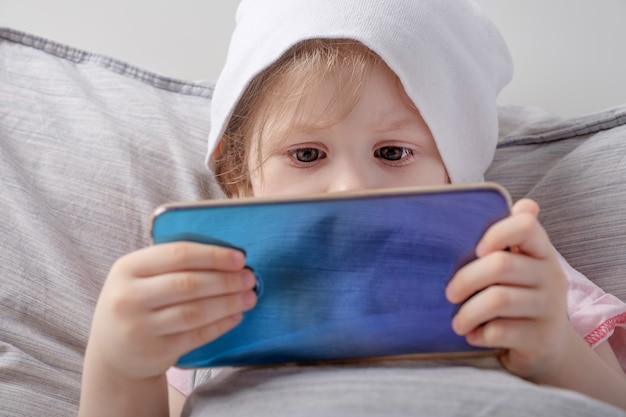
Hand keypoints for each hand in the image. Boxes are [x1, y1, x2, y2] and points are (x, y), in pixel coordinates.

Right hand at [85, 242, 257, 381]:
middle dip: (226, 280)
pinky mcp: (155, 352)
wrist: (114, 353)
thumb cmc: (137, 304)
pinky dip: (220, 324)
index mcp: (127, 268)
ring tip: (249, 297)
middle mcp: (128, 297)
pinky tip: (235, 316)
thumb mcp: (140, 277)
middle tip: (249, 278)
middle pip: (189, 284)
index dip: (213, 255)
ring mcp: (140, 327)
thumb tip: (227, 258)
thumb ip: (173, 264)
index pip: (177, 255)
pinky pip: (196, 335)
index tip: (240, 258)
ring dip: (228, 303)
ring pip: (195, 312)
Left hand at [445, 198, 572, 381]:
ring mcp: (550, 307)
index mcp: (541, 251)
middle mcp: (550, 275)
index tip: (476, 250)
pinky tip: (473, 335)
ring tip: (456, 322)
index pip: (526, 226)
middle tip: (449, 294)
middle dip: (466, 279)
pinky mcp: (542, 337)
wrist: (548, 346)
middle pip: (501, 265)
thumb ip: (510, 238)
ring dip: (468, 312)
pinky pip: (501, 331)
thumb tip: (524, 203)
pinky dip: (479, 334)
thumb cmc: (521, 297)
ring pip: (498, 300)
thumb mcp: (519, 266)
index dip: (496, 233)